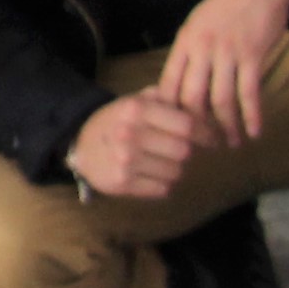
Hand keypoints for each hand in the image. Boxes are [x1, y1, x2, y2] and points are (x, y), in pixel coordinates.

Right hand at [65, 91, 204, 201]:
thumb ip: (165, 99)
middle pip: (184, 151)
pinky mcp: (122, 183)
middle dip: (186, 152)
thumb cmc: (115, 122)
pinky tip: (149, 174)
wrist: (78, 145)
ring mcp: (125, 160)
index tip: (210, 139)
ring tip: (159, 162)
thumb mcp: (135, 102)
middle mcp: (130, 134)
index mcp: (136, 110)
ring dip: (173, 168)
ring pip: (175, 172)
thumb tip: (200, 106)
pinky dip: (161, 184)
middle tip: (178, 150)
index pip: (187, 125)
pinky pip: (162, 189)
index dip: (205, 133)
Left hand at [150, 0, 288, 149]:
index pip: (168, 84)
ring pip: (220, 101)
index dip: (169, 112)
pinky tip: (254, 132)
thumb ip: (189, 52)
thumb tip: (181, 85)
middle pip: (191, 98)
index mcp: (184, 42)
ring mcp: (226, 54)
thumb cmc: (228, 5)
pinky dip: (252, 116)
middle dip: (196, 127)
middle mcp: (201, 50)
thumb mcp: (197, 24)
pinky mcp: (252, 57)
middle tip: (203, 144)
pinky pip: (249, 94)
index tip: (173, 130)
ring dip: (226, 127)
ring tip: (230, 143)